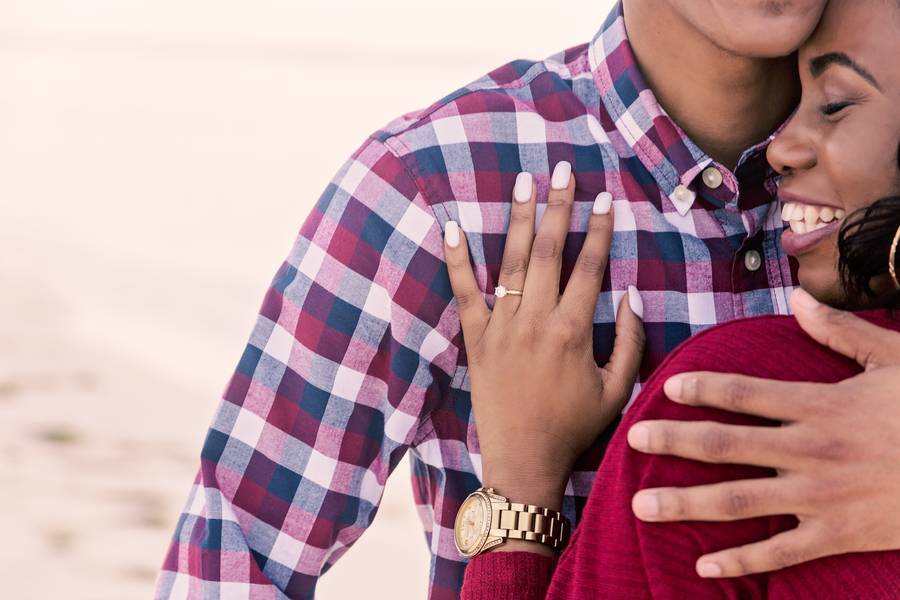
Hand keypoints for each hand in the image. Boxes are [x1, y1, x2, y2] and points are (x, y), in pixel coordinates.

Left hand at [443, 163, 644, 517]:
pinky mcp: (476, 339)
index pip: (590, 266)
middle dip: (559, 206)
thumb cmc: (574, 427)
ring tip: (525, 183)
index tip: (605, 197)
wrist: (523, 459)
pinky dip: (457, 260)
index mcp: (574, 331)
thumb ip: (631, 340)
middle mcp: (537, 321)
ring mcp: (502, 327)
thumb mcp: (618, 389)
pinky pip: (463, 293)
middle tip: (563, 170)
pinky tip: (452, 227)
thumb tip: (631, 293)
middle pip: (551, 251)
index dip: (600, 229)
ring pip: (513, 262)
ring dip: (519, 219)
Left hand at [627, 288, 899, 577]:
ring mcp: (821, 496)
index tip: (666, 388)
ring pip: (739, 500)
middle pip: (726, 445)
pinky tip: (702, 564)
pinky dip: (741, 560)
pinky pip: (780, 551)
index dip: (700, 389)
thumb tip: (796, 298)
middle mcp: (810, 450)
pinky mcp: (838, 534)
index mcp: (820, 405)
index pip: (744, 394)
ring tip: (640, 504)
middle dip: (673, 441)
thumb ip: (841, 332)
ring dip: (686, 503)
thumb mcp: (895, 359)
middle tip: (631, 439)